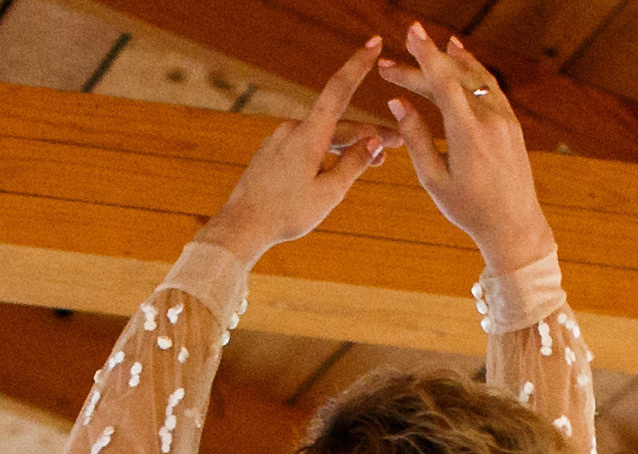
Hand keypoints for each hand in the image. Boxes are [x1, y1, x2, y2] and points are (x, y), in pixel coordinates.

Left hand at [197, 40, 391, 263]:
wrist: (241, 227)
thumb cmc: (286, 215)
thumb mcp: (328, 194)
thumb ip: (353, 164)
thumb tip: (373, 143)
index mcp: (309, 135)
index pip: (339, 88)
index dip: (359, 64)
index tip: (375, 43)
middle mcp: (294, 129)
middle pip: (338, 125)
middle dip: (368, 135)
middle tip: (396, 145)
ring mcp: (281, 138)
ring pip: (322, 137)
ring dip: (347, 147)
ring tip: (373, 162)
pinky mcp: (272, 150)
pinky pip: (305, 146)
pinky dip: (324, 153)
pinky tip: (332, 169)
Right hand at [378, 22, 550, 270]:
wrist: (513, 224)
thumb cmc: (469, 209)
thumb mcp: (434, 180)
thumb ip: (415, 138)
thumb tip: (397, 102)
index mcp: (468, 135)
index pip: (444, 82)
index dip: (425, 55)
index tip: (411, 32)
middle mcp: (489, 119)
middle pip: (453, 77)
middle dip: (424, 62)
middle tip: (397, 56)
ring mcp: (504, 117)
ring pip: (474, 76)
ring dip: (450, 58)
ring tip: (430, 43)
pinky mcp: (511, 121)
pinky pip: (490, 85)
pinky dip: (473, 69)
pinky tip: (461, 58)